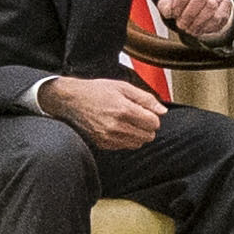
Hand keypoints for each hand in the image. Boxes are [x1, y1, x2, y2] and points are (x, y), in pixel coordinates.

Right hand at [38, 73, 168, 151]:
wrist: (70, 101)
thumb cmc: (95, 91)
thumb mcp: (122, 87)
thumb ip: (145, 98)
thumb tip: (162, 111)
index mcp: (124, 110)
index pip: (154, 123)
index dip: (153, 116)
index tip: (145, 111)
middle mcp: (117, 126)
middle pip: (148, 136)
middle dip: (147, 126)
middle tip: (137, 116)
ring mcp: (109, 137)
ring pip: (138, 143)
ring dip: (137, 134)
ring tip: (127, 122)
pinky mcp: (103, 144)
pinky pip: (125, 147)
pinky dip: (126, 139)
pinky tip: (117, 128)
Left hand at [156, 0, 233, 43]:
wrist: (199, 4)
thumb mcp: (168, 0)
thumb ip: (165, 5)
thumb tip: (169, 11)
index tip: (174, 12)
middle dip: (189, 13)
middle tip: (181, 24)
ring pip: (211, 5)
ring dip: (197, 21)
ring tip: (188, 28)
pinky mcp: (227, 2)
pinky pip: (219, 16)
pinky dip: (206, 26)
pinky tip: (198, 29)